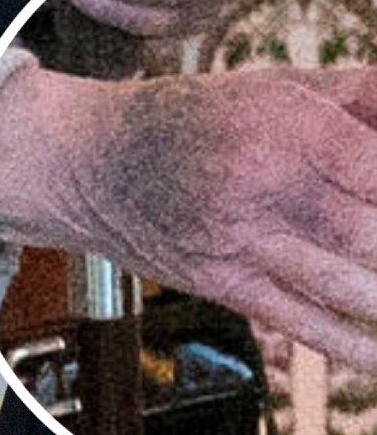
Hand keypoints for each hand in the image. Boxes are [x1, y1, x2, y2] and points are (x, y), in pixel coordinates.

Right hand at [0, 62, 376, 366]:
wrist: (87, 162)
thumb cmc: (182, 118)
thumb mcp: (265, 86)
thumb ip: (353, 94)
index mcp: (278, 124)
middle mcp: (258, 184)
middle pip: (371, 231)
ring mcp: (238, 241)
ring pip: (350, 283)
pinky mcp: (222, 284)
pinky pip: (303, 324)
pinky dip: (357, 348)